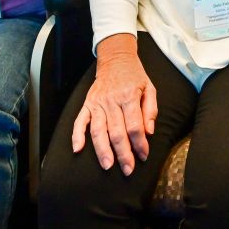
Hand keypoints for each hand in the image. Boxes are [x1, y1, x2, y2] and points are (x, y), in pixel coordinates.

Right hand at [71, 35, 156, 175]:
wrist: (116, 59)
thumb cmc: (135, 76)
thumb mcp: (150, 88)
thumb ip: (151, 110)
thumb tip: (149, 132)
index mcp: (129, 97)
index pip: (134, 126)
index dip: (139, 144)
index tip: (143, 156)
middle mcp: (111, 101)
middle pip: (117, 132)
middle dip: (123, 153)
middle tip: (128, 170)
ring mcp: (97, 103)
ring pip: (98, 131)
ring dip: (102, 150)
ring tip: (107, 166)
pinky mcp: (87, 104)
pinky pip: (80, 121)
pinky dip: (77, 136)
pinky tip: (78, 149)